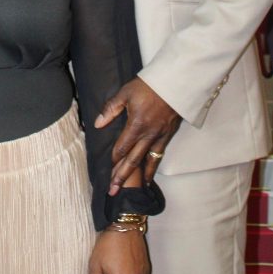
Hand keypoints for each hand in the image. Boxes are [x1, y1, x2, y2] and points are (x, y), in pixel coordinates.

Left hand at [95, 77, 180, 192]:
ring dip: (138, 177)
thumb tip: (98, 124)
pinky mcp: (168, 135)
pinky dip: (153, 167)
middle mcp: (148, 135)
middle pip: (133, 160)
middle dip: (122, 176)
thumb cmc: (149, 86)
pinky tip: (149, 177)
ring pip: (147, 161)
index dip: (114, 158)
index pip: (122, 147)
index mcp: (136, 125)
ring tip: (132, 190)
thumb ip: (111, 109)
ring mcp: (160, 136)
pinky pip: (159, 155)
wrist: (174, 83)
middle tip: (113, 191)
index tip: (108, 166)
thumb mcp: (126, 93)